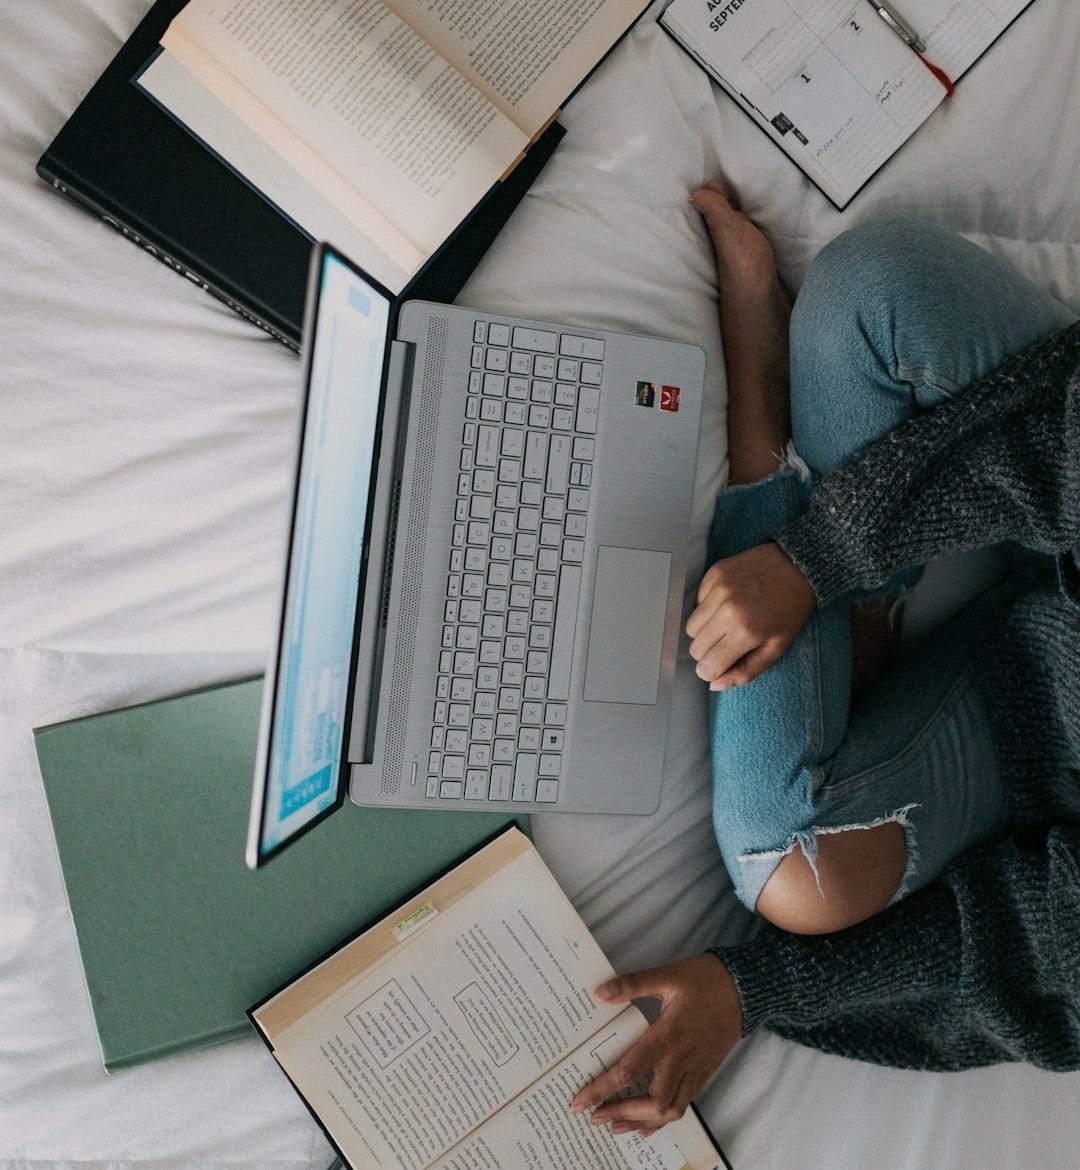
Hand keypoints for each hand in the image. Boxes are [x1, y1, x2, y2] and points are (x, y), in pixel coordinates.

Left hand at [567, 955, 742, 1136]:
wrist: (745, 989)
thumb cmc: (705, 980)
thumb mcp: (667, 976)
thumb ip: (632, 984)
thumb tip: (600, 992)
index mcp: (667, 1036)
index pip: (629, 1071)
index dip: (602, 1089)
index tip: (580, 1102)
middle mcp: (681, 1060)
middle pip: (651, 1103)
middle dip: (621, 1114)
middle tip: (594, 1117)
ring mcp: (695, 1069)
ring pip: (670, 1110)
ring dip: (641, 1122)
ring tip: (616, 1126)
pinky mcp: (704, 1072)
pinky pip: (683, 1103)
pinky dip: (663, 1119)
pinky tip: (649, 1123)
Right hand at [686, 542, 814, 689]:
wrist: (798, 566)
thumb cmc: (791, 610)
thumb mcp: (777, 648)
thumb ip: (746, 671)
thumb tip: (714, 684)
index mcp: (746, 632)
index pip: (707, 665)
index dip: (713, 670)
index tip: (721, 665)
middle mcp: (728, 610)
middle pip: (696, 647)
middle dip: (709, 652)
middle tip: (728, 644)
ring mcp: (719, 589)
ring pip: (691, 626)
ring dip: (705, 631)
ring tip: (727, 624)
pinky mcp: (714, 573)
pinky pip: (696, 603)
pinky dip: (707, 609)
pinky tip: (728, 604)